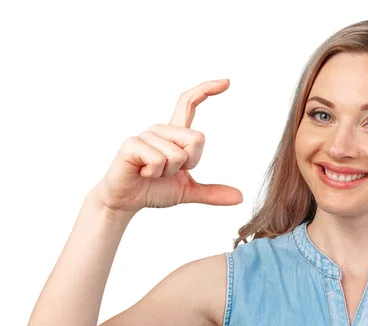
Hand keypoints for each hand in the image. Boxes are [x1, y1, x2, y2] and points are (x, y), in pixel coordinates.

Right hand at [95, 78, 242, 215]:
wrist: (127, 202)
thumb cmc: (154, 190)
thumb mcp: (188, 191)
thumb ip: (212, 193)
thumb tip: (240, 197)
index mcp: (174, 135)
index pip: (189, 103)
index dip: (206, 90)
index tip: (227, 81)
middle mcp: (161, 130)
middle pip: (196, 139)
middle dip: (189, 164)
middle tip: (168, 173)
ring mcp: (146, 135)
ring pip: (177, 154)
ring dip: (168, 172)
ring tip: (152, 174)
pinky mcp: (132, 144)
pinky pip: (158, 159)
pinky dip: (155, 173)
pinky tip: (142, 173)